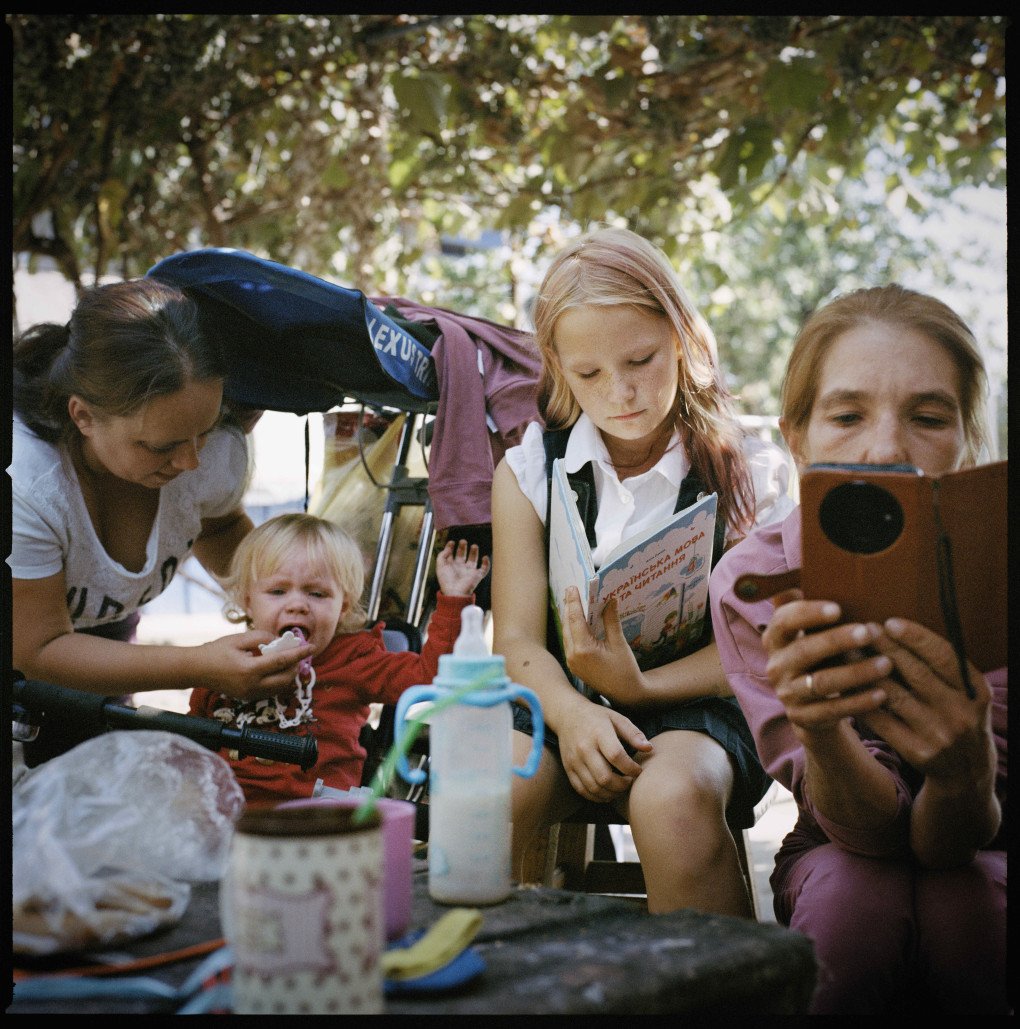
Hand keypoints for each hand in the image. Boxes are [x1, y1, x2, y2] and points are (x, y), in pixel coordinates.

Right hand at [191, 629, 315, 701]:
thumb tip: (278, 641)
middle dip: (296, 666)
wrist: (196, 669)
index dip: (299, 654)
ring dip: (289, 675)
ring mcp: (250, 694)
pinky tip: (279, 670)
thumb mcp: (238, 639)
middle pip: (285, 679)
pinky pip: (271, 692)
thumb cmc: (216, 651)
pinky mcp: (248, 698)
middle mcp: (252, 686)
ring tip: (291, 661)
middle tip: (300, 654)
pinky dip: (279, 681)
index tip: (311, 646)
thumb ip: (261, 638)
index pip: (282, 662)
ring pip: (280, 688)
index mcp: (249, 670)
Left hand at [435, 539, 489, 597]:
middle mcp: (460, 568)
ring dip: (474, 552)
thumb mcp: (440, 566)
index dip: (451, 547)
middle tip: (463, 541)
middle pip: (462, 555)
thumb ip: (442, 555)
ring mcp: (469, 572)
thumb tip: (448, 547)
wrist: (455, 593)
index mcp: (450, 566)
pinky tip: (485, 557)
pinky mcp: (477, 576)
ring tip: (474, 546)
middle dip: (463, 547)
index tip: (452, 542)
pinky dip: (486, 564)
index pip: (451, 555)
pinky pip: (484, 569)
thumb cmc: (446, 581)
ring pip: (473, 560)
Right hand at [554, 699, 652, 802]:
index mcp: (599, 733)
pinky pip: (582, 789)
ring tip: (620, 787)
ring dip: (611, 793)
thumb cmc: (597, 717)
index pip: (616, 756)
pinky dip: (596, 796)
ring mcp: (574, 760)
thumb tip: (649, 748)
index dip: (631, 768)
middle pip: (604, 777)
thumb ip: (633, 733)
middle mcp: (584, 748)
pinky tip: (607, 792)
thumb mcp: (617, 718)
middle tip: (630, 782)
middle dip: (622, 785)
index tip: (638, 770)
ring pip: (594, 787)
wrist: (567, 715)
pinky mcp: (568, 768)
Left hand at [562, 592, 647, 705]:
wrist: (625, 694)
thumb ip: (611, 620)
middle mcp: (573, 656)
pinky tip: (576, 622)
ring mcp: (571, 662)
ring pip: (566, 634)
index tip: (572, 588)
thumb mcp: (619, 643)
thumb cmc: (625, 670)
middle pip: (567, 625)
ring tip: (572, 603)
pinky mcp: (573, 666)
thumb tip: (610, 600)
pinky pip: (569, 643)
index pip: (575, 619)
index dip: (573, 602)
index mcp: (584, 649)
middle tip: (571, 591)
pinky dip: (572, 630)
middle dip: (569, 608)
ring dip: (569, 619)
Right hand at [761, 588, 889, 742]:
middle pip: (804, 651)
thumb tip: (806, 564)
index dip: (808, 614)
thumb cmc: (817, 657)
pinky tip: (882, 694)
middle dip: (837, 640)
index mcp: (776, 638)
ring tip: (886, 663)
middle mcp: (777, 666)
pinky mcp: (804, 718)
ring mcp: (788, 694)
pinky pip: (833, 711)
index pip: (784, 621)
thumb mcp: (808, 632)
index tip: (837, 607)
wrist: (810, 708)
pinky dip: (859, 702)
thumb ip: (807, 605)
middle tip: (869, 631)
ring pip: (822, 682)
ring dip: (855, 672)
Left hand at [857, 618, 994, 786]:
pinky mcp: (917, 751)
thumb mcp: (967, 692)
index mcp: (976, 692)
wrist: (966, 769)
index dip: (916, 637)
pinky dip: (861, 699)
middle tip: (863, 629)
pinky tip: (845, 684)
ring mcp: (938, 734)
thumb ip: (943, 666)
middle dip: (886, 648)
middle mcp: (960, 713)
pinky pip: (882, 720)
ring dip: (867, 671)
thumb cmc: (957, 714)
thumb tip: (898, 628)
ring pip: (894, 695)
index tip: (890, 622)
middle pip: (916, 674)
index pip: (944, 657)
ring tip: (848, 651)